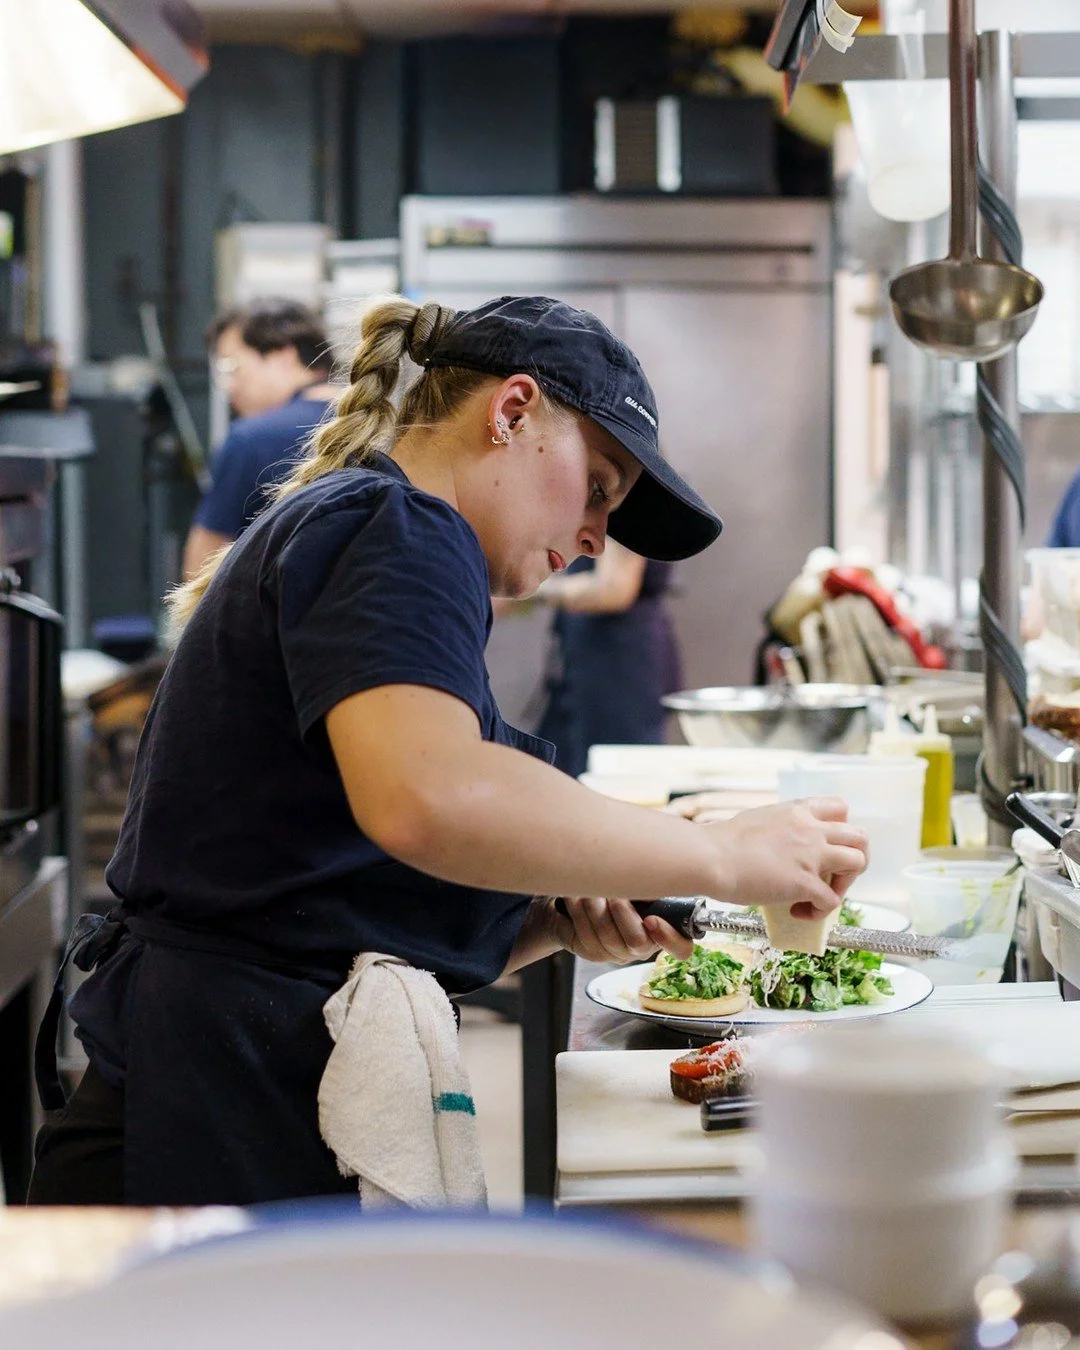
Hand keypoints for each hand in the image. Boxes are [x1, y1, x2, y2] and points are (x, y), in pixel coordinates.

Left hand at [548, 896, 693, 963]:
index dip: (669, 938)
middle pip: (637, 941)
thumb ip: (651, 884)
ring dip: (596, 908)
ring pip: (607, 937)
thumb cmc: (619, 885)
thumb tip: (653, 875)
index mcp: (663, 929)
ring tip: (590, 888)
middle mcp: (642, 946)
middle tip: (612, 893)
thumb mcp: (639, 883)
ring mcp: (617, 952)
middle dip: (622, 912)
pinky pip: (586, 937)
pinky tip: (575, 896)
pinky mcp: (593, 953)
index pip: (681, 948)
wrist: (583, 896)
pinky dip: (579, 912)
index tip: (651, 919)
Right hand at [700, 797, 868, 918]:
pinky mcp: (805, 882)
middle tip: (831, 876)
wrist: (710, 856)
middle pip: (860, 837)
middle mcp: (810, 829)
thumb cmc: (722, 841)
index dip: (841, 830)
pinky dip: (820, 911)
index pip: (841, 808)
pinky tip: (799, 912)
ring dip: (845, 884)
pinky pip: (832, 901)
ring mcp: (811, 855)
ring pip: (858, 863)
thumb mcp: (758, 819)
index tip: (826, 846)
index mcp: (798, 811)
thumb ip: (779, 827)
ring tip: (820, 895)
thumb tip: (780, 842)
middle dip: (852, 860)